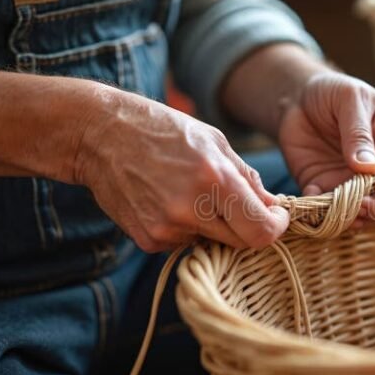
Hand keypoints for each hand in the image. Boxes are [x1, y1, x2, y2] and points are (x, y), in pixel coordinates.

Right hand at [74, 84, 288, 251]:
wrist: (99, 135)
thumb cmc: (162, 130)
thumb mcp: (214, 141)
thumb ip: (247, 178)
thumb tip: (273, 207)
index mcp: (214, 179)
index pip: (262, 230)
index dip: (276, 227)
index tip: (275, 217)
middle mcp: (190, 209)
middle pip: (241, 243)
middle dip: (248, 226)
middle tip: (238, 205)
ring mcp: (166, 228)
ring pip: (212, 243)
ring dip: (214, 226)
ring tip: (191, 193)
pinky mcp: (148, 239)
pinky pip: (184, 244)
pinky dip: (186, 228)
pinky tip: (168, 201)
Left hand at [278, 72, 374, 221]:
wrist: (297, 99)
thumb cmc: (333, 91)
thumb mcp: (349, 99)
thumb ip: (358, 133)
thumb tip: (370, 170)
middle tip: (361, 206)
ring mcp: (359, 183)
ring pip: (369, 212)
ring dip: (356, 217)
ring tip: (338, 210)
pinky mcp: (332, 191)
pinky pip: (333, 211)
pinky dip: (325, 213)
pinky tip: (313, 195)